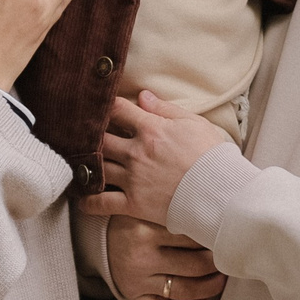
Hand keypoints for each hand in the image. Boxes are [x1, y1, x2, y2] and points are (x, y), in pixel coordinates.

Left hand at [92, 89, 229, 227]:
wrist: (221, 193)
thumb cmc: (213, 157)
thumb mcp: (194, 123)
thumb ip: (165, 109)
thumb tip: (142, 96)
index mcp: (151, 129)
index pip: (117, 109)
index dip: (106, 105)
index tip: (99, 107)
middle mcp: (137, 152)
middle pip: (100, 138)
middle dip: (90, 134)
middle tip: (83, 134)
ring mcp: (133, 179)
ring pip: (96, 167)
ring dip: (85, 164)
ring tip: (78, 162)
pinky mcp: (134, 204)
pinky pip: (102, 203)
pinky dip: (88, 201)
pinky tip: (82, 198)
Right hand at [102, 215, 223, 299]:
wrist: (101, 235)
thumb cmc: (135, 218)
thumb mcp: (151, 208)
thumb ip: (178, 211)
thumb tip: (219, 218)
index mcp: (145, 229)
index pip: (193, 238)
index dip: (214, 239)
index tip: (227, 237)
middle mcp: (140, 257)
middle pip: (193, 266)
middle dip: (217, 265)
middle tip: (229, 259)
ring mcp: (136, 279)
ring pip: (183, 290)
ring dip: (209, 289)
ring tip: (221, 281)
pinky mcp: (133, 295)